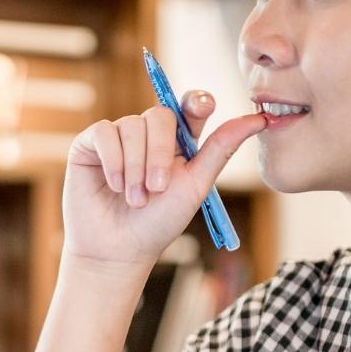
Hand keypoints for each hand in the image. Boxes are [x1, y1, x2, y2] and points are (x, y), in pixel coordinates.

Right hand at [63, 92, 264, 268]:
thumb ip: (221, 148)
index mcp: (178, 142)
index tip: (202, 107)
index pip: (189, 106)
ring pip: (132, 126)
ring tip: (134, 199)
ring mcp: (119, 136)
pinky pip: (105, 132)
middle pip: (160, 116)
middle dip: (160, 155)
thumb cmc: (158, 223)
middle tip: (156, 190)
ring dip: (136, 167)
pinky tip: (114, 185)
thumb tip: (259, 118)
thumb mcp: (195, 186)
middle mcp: (148, 134)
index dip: (196, 101)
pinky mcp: (91, 143)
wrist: (118, 250)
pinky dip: (113, 161)